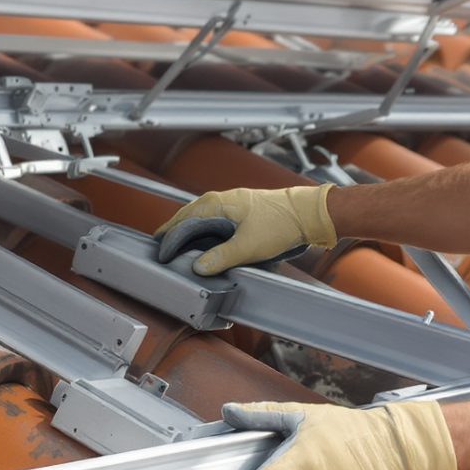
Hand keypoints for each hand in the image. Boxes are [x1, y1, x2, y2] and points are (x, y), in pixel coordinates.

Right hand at [153, 185, 334, 275]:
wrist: (307, 214)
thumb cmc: (281, 223)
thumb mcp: (248, 246)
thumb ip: (221, 257)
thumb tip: (197, 267)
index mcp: (216, 204)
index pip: (181, 221)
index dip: (169, 239)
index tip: (161, 255)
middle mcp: (219, 202)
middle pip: (187, 219)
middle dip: (174, 236)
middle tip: (163, 254)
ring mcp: (229, 206)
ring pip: (200, 222)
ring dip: (189, 236)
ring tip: (179, 253)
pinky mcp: (239, 214)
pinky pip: (213, 224)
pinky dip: (204, 236)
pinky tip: (205, 248)